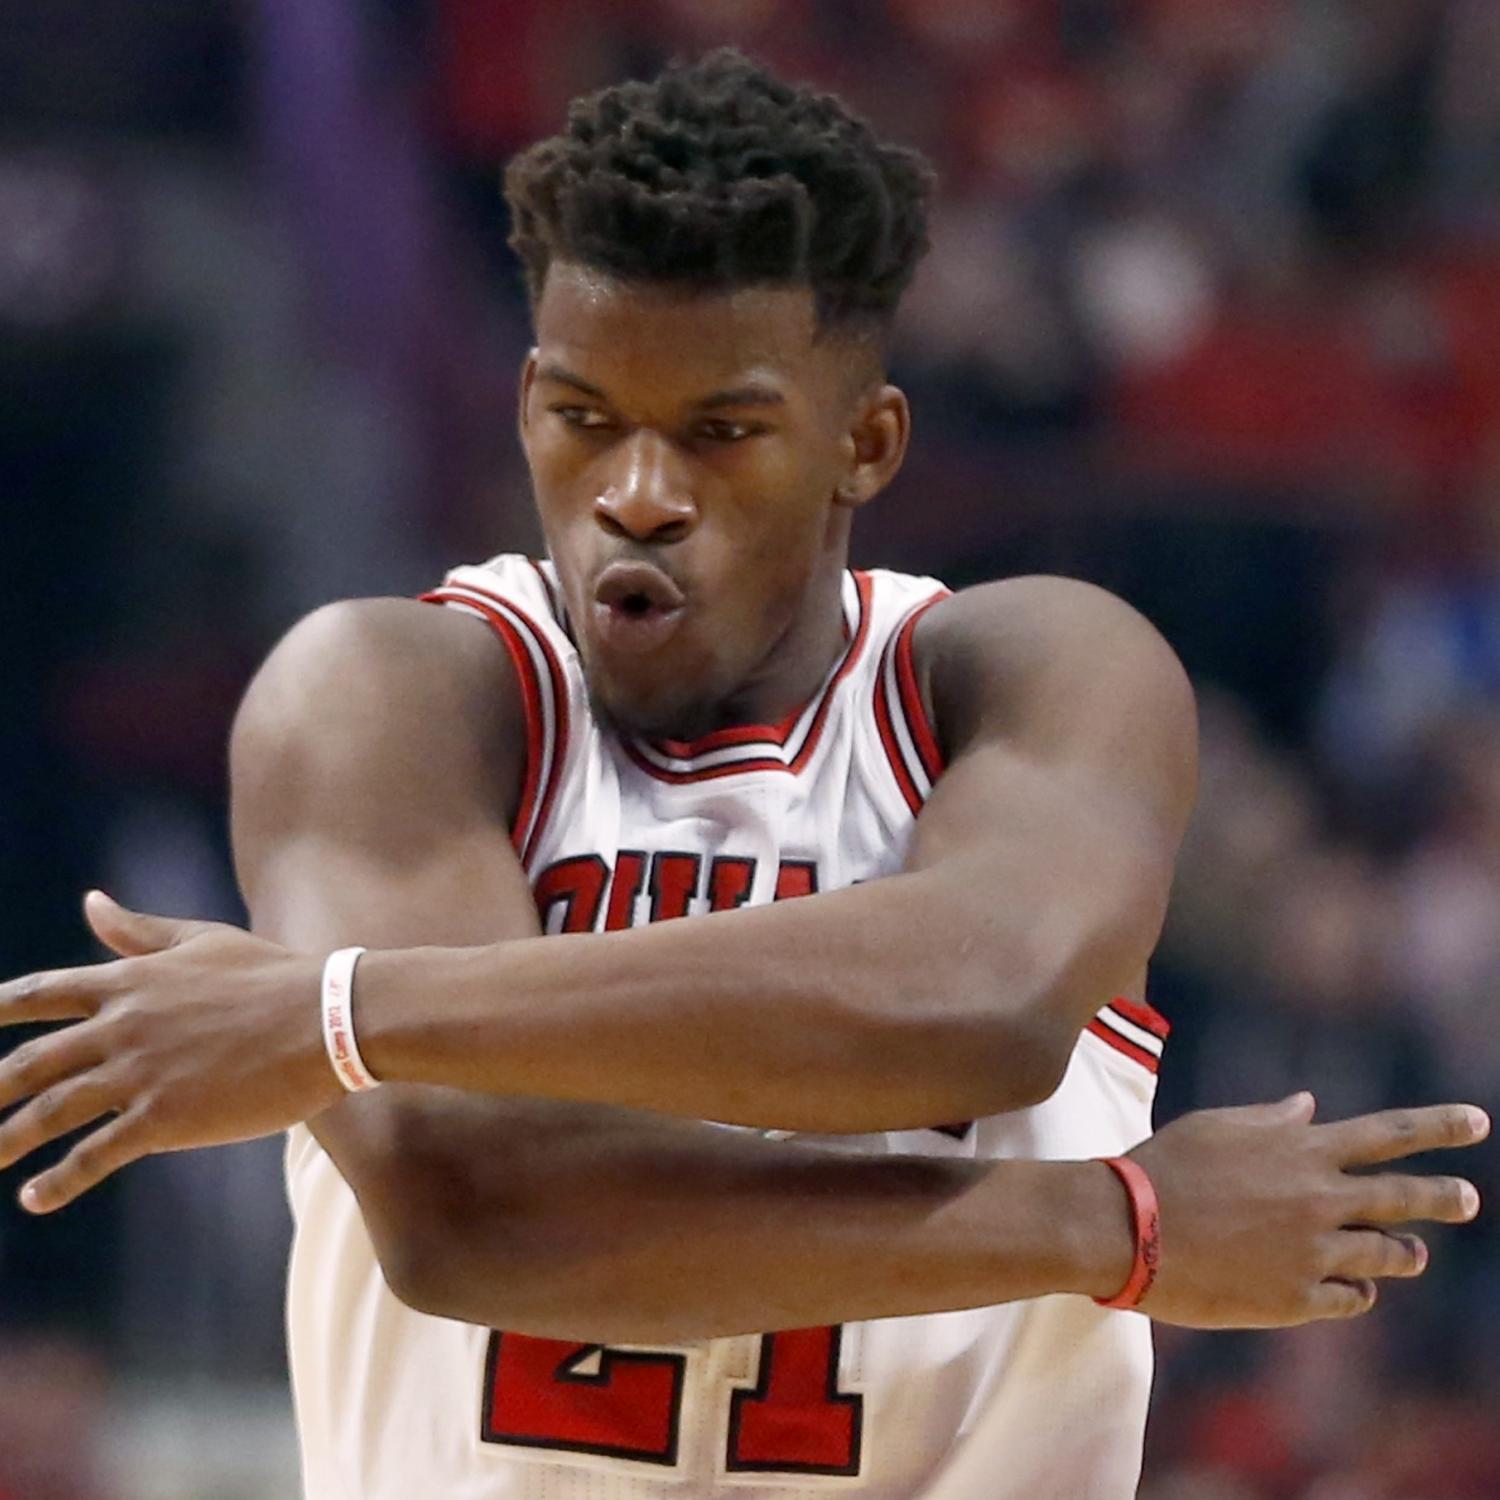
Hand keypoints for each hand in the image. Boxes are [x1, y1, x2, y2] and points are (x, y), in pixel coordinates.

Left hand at [0, 892, 337, 1211]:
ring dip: (6, 1140)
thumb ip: (141, 930)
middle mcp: (121, 1025)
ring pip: (48, 1112)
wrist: (328, 1017)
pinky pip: (94, 1155)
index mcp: (129, 979)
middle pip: (28, 1063)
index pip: (39, 995)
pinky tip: (36, 1198)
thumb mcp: (203, 940)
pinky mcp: (163, 1119)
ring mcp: (139, 1073)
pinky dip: (59, 1181)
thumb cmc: (274, 975)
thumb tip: (92, 900)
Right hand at [1129, 1092, 1487, 1326]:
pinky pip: (1350, 1297)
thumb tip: (1309, 1108)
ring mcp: (1312, 1253)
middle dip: (1444, 1196)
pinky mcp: (1296, 1299)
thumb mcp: (1216, 1127)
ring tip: (1413, 1254)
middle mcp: (1319, 1200)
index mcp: (1302, 1151)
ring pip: (1386, 1254)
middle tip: (1469, 1198)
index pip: (1389, 1134)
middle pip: (1403, 1198)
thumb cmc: (1165, 1166)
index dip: (1438, 1125)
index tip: (1478, 1121)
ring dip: (1403, 1252)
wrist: (1128, 1230)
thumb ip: (1270, 1120)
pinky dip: (1357, 1290)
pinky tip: (1356, 1288)